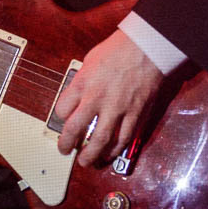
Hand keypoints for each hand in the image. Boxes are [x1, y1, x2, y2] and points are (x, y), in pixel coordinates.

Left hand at [53, 29, 165, 167]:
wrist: (147, 47)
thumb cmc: (120, 48)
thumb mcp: (91, 59)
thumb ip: (83, 79)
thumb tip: (78, 92)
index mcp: (83, 83)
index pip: (62, 109)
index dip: (60, 118)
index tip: (63, 121)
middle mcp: (96, 98)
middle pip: (74, 129)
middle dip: (66, 144)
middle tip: (65, 150)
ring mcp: (116, 108)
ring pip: (99, 140)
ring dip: (90, 155)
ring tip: (86, 161)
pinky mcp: (135, 114)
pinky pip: (123, 138)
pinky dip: (115, 149)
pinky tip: (110, 154)